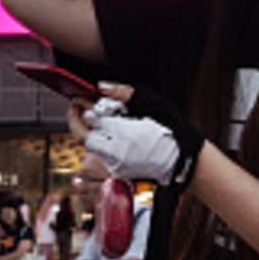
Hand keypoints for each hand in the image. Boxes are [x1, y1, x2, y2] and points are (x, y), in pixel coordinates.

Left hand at [81, 82, 202, 187]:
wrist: (181, 160)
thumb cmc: (170, 130)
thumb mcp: (150, 103)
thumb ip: (123, 92)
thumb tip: (101, 86)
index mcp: (123, 132)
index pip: (90, 119)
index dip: (82, 106)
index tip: (79, 98)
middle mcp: (116, 151)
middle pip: (82, 137)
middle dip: (76, 122)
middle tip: (78, 109)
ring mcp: (116, 165)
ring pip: (89, 148)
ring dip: (87, 134)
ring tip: (93, 122)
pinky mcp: (118, 173)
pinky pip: (99, 159)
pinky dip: (98, 146)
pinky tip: (106, 136)